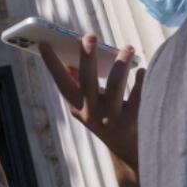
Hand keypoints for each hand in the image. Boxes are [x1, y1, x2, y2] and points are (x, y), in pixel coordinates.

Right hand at [39, 35, 143, 171]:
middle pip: (87, 81)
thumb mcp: (88, 104)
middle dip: (87, 56)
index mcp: (77, 106)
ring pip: (115, 86)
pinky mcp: (132, 122)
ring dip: (121, 64)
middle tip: (89, 35)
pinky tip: (142, 70)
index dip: (51, 64)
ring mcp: (111, 119)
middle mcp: (91, 113)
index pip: (61, 82)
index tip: (43, 43)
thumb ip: (80, 83)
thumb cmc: (107, 118)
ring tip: (128, 47)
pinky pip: (138, 97)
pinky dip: (141, 82)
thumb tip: (71, 58)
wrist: (128, 150)